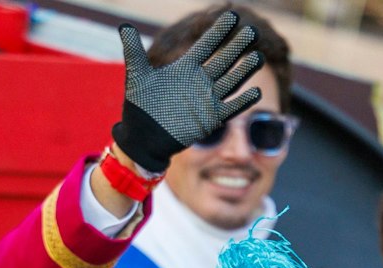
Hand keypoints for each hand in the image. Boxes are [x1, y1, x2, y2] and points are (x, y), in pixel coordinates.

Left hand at [111, 11, 263, 174]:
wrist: (142, 138)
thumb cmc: (139, 107)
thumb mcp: (137, 77)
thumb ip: (134, 51)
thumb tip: (124, 26)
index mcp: (185, 68)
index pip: (206, 45)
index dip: (219, 30)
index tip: (232, 14)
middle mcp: (200, 81)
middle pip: (223, 60)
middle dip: (237, 46)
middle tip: (252, 31)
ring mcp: (207, 99)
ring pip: (230, 81)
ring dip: (244, 71)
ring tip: (258, 57)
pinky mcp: (210, 118)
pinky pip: (231, 108)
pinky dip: (243, 101)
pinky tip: (256, 92)